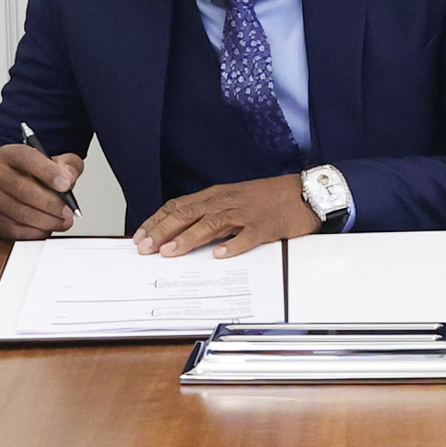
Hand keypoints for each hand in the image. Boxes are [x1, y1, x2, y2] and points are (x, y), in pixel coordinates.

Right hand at [0, 143, 86, 239]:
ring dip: (45, 220)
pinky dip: (34, 232)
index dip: (47, 172)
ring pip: (18, 212)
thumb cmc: (37, 176)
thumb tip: (68, 177)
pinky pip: (13, 229)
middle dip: (49, 202)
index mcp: (10, 154)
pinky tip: (48, 228)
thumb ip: (68, 165)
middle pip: (20, 188)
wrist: (19, 188)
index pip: (27, 158)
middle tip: (67, 210)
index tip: (65, 184)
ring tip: (63, 221)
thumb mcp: (58, 163)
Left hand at [134, 174, 320, 258]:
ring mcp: (246, 213)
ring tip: (171, 252)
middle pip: (188, 214)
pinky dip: (234, 245)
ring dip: (189, 238)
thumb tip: (181, 231)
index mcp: (217, 195)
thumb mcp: (234, 199)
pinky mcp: (266, 225)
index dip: (157, 221)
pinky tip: (221, 255)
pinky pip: (248, 236)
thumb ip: (209, 212)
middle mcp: (227, 201)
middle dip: (164, 232)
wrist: (305, 192)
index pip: (179, 206)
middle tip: (146, 248)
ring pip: (212, 223)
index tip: (140, 236)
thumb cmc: (269, 198)